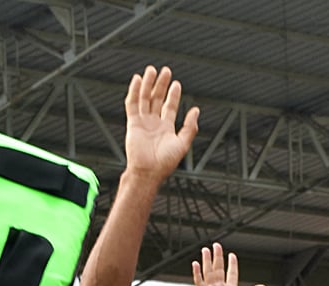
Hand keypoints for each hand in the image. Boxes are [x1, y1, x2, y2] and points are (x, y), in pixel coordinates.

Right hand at [123, 65, 197, 182]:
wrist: (148, 171)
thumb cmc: (165, 162)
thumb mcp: (183, 143)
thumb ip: (190, 127)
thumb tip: (196, 111)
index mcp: (166, 128)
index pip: (169, 107)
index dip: (173, 95)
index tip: (176, 83)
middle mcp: (154, 123)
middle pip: (157, 99)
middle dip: (161, 85)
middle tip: (165, 71)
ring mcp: (143, 122)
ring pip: (145, 98)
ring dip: (148, 84)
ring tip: (152, 70)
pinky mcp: (132, 123)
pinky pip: (132, 104)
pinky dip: (134, 91)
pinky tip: (138, 80)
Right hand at [194, 242, 265, 285]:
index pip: (232, 273)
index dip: (232, 264)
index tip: (232, 255)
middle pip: (218, 269)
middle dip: (218, 257)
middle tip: (216, 245)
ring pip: (209, 272)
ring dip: (207, 261)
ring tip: (206, 249)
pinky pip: (200, 282)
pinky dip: (197, 273)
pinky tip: (195, 264)